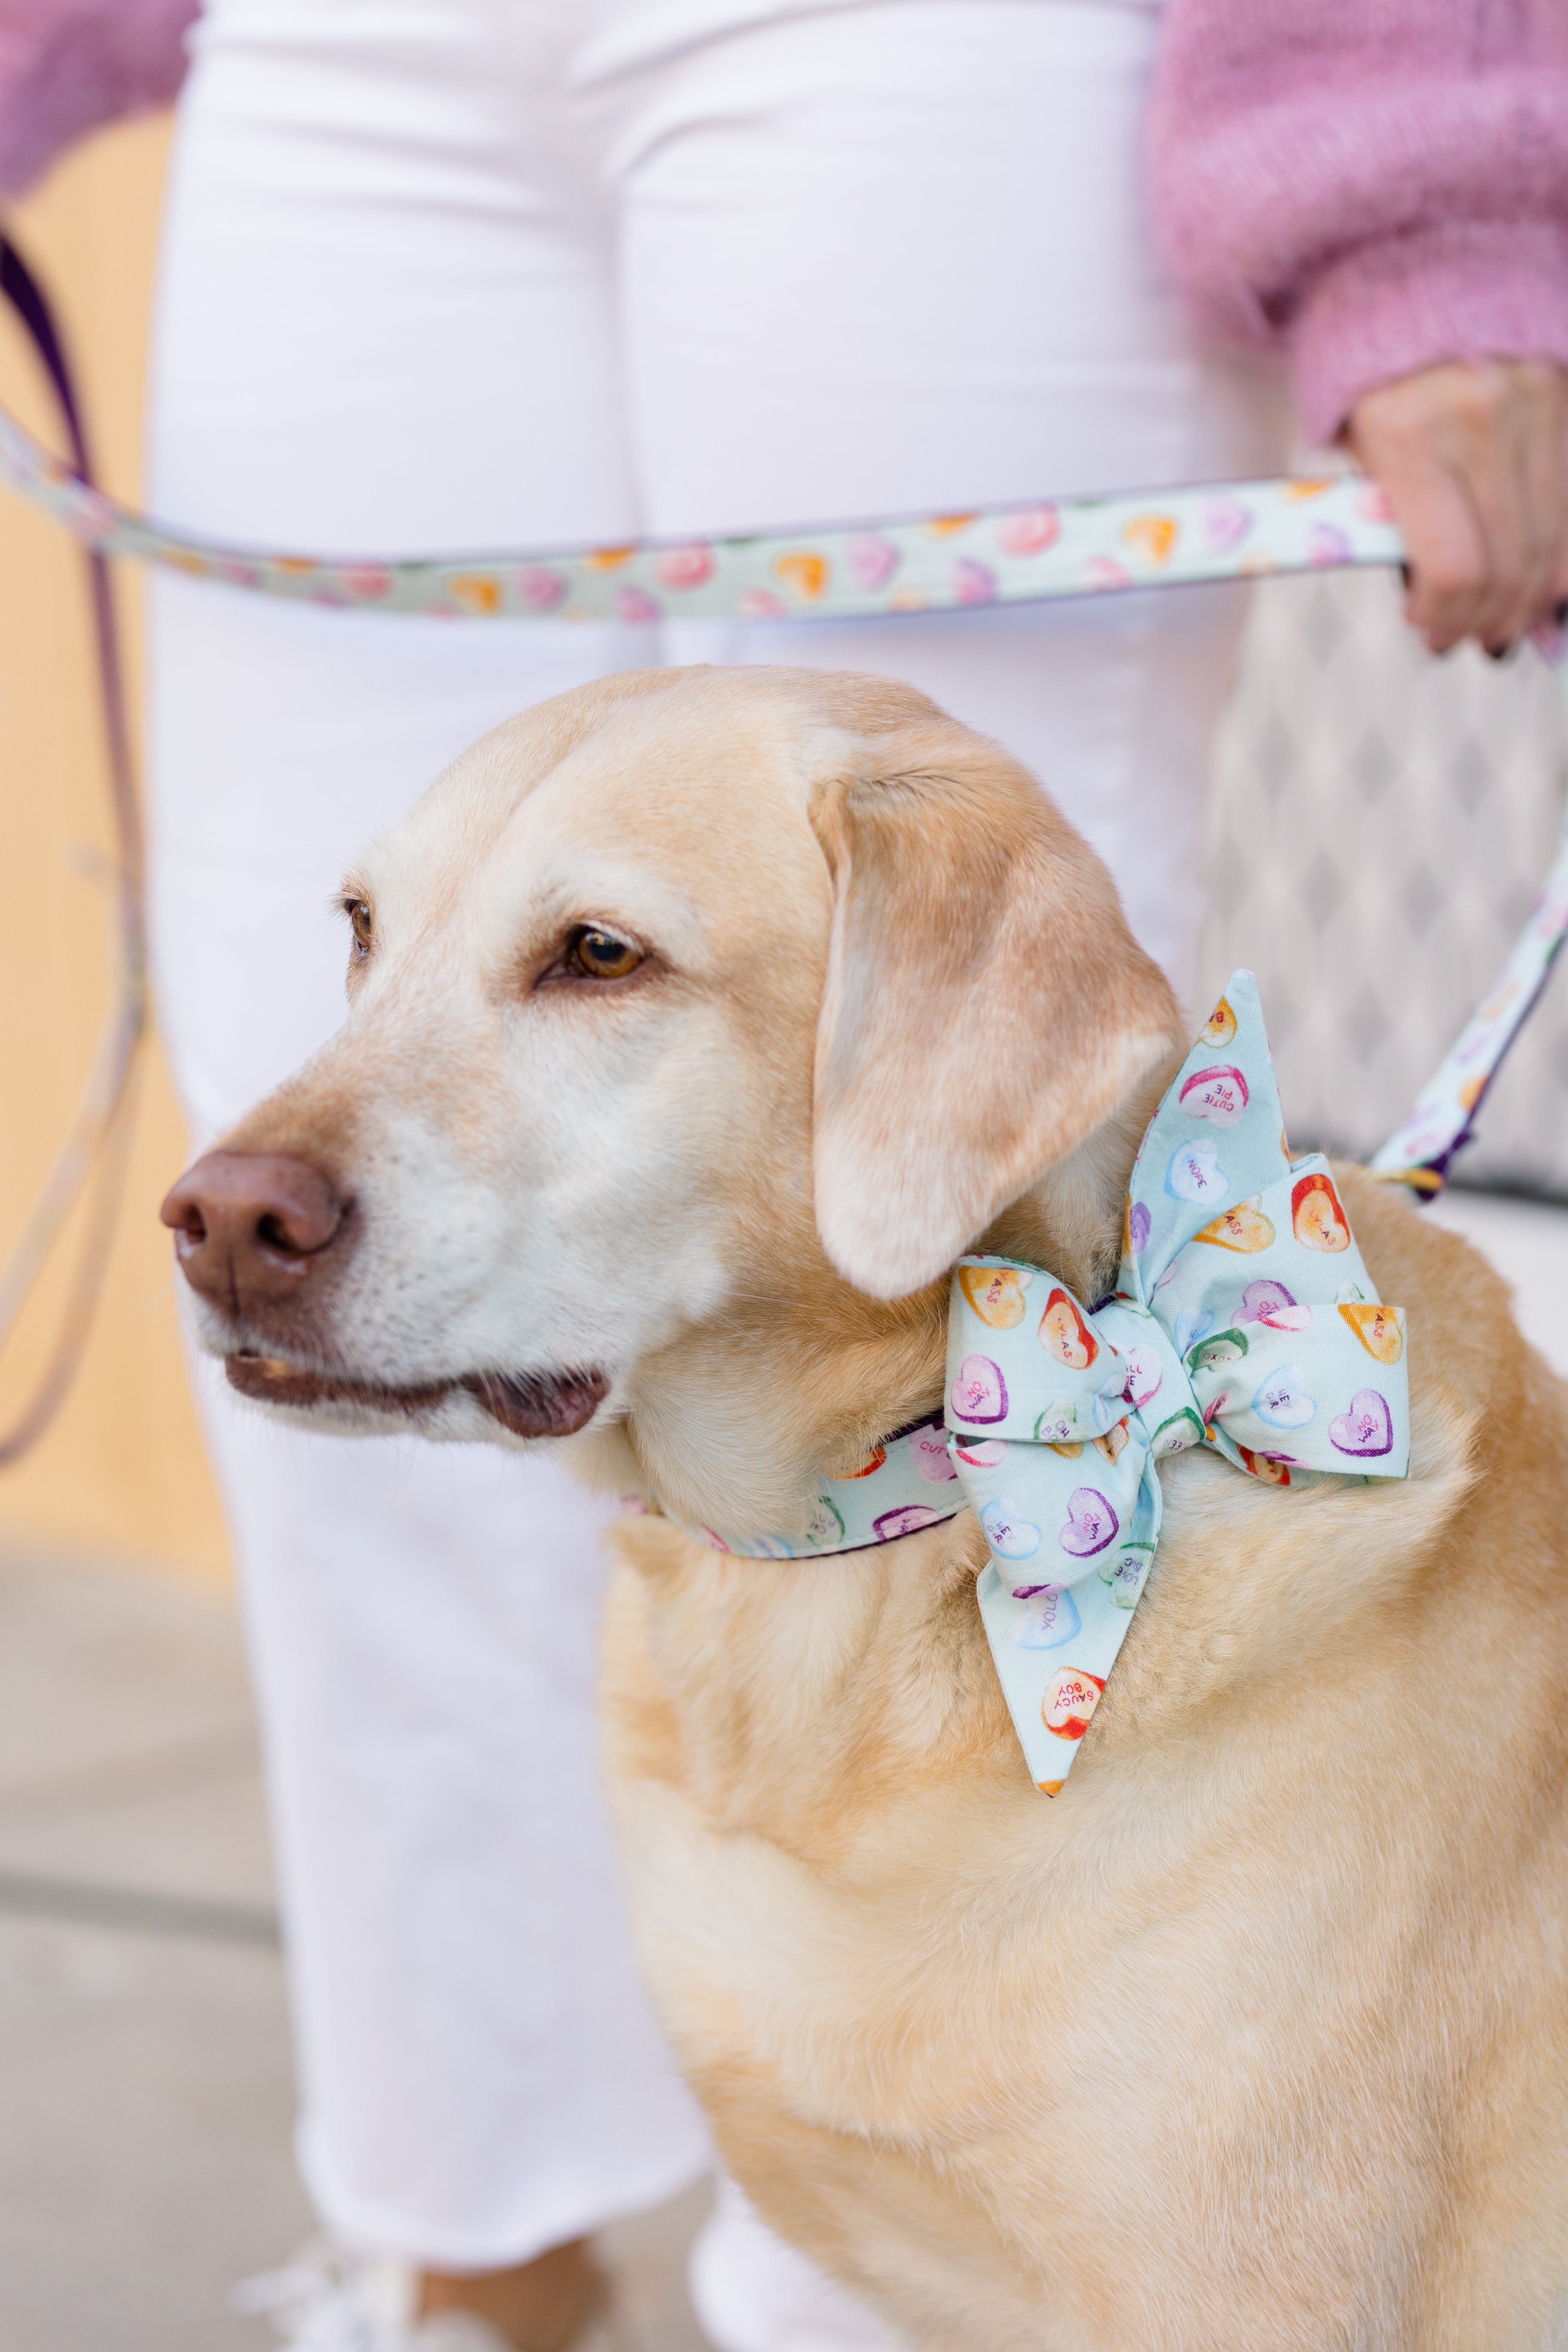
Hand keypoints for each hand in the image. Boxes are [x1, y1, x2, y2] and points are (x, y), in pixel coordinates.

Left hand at [1343, 359, 1567, 656]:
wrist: (1421, 263)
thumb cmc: (1376, 369)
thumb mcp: (1360, 447)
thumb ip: (1393, 518)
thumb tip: (1435, 600)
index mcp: (1408, 435)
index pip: (1452, 566)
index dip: (1444, 618)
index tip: (1429, 632)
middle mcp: (1481, 417)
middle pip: (1506, 563)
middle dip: (1487, 619)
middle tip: (1472, 639)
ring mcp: (1536, 401)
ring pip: (1553, 539)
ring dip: (1531, 598)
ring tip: (1507, 621)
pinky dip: (1564, 553)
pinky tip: (1545, 583)